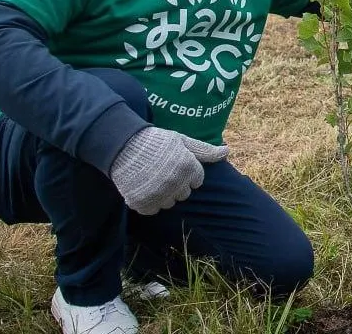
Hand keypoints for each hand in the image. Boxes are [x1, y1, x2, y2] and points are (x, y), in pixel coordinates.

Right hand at [110, 127, 228, 214]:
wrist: (124, 145)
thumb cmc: (157, 141)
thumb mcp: (183, 141)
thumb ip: (205, 150)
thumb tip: (227, 152)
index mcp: (188, 167)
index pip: (197, 182)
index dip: (187, 174)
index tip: (175, 165)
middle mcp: (175, 182)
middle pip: (184, 194)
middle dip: (177, 185)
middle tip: (162, 171)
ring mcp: (158, 194)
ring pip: (169, 203)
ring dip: (163, 194)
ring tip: (152, 178)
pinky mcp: (142, 202)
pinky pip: (152, 210)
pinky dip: (148, 202)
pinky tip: (143, 188)